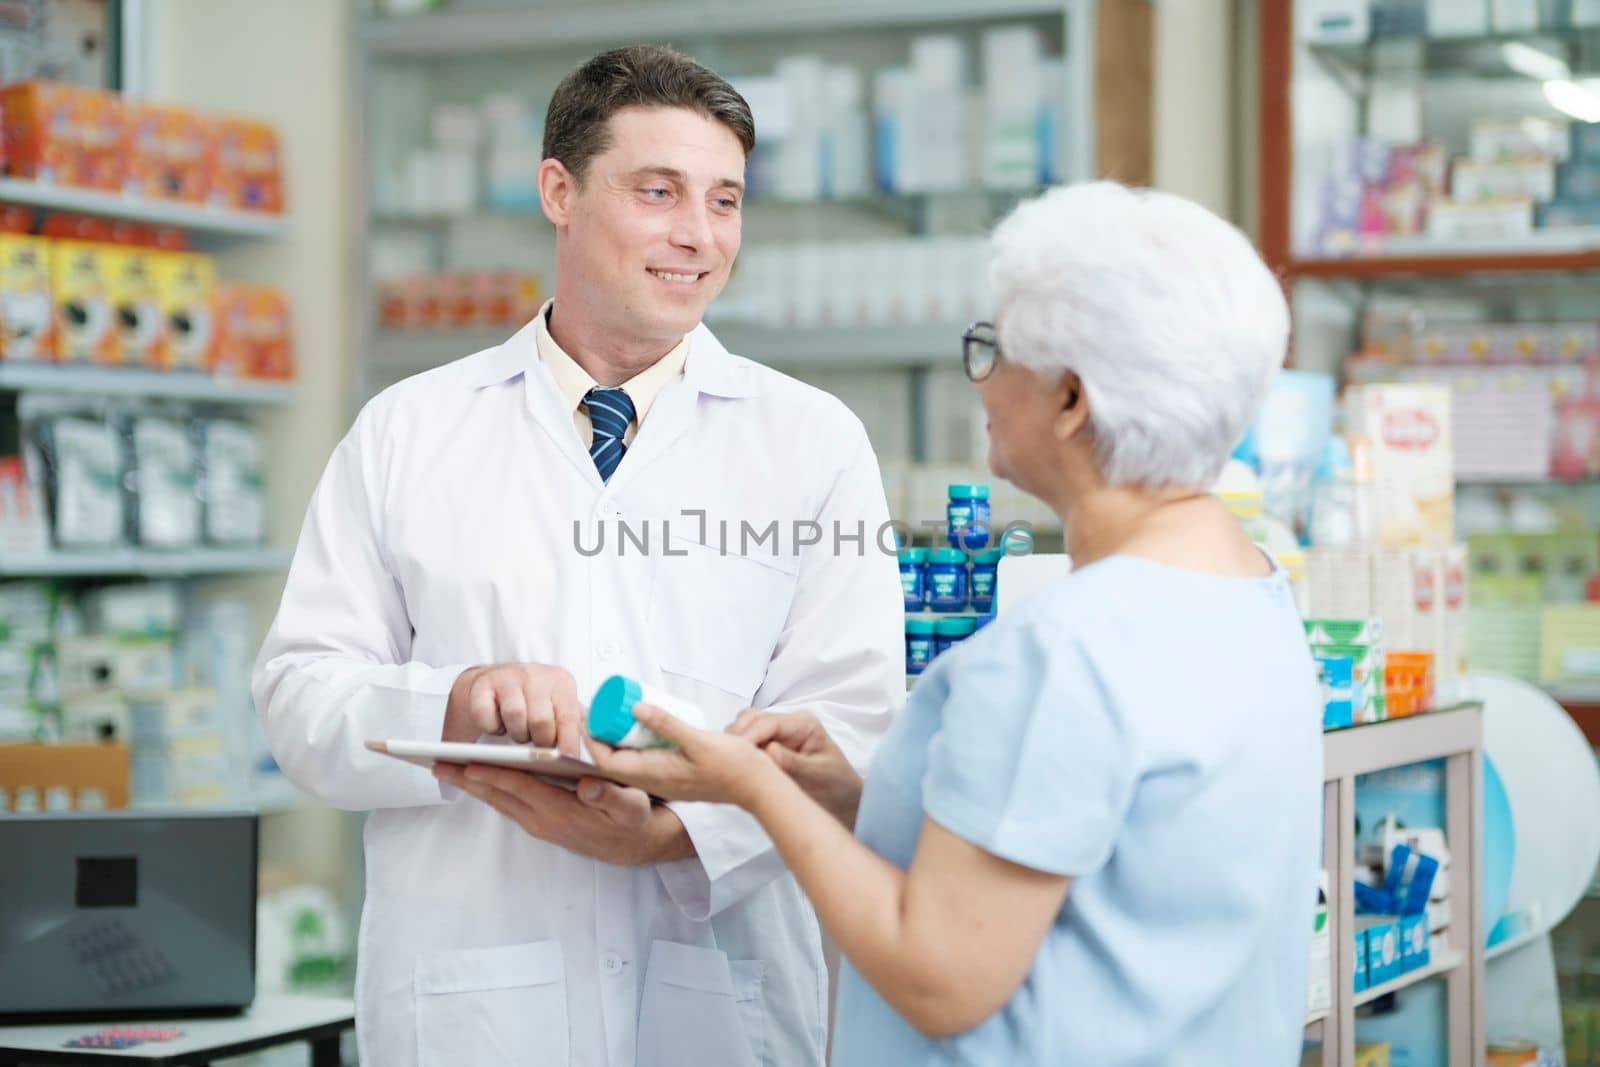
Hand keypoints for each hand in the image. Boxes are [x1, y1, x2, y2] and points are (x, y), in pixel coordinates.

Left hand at [432, 763, 694, 865]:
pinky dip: (485, 788)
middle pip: (497, 795)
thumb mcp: (632, 807)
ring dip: (469, 783)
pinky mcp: (538, 821)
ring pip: (496, 799)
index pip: (520, 788)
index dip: (493, 774)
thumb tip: (589, 784)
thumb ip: (612, 796)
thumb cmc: (633, 819)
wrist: (635, 845)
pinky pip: (504, 802)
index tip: (465, 763)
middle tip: (433, 762)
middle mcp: (542, 819)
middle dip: (465, 778)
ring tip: (442, 765)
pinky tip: (472, 775)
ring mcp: (538, 822)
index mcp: (562, 811)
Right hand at [442, 663, 582, 753]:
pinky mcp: (482, 685)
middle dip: (539, 741)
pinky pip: (487, 716)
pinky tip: (497, 724)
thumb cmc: (531, 702)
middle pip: (541, 721)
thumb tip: (593, 755)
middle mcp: (536, 675)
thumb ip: (573, 726)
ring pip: (515, 717)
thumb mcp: (556, 707)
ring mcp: (508, 677)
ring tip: (518, 733)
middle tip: (537, 744)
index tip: (569, 761)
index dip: (569, 742)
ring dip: (516, 733)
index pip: (569, 717)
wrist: (491, 683)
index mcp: (561, 682)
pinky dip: (492, 727)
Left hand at [586, 704, 778, 807]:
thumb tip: (634, 707)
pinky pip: (643, 758)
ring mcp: (662, 779)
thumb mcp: (698, 740)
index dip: (592, 739)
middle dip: (600, 735)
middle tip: (596, 707)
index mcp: (654, 774)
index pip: (607, 761)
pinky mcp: (672, 773)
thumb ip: (666, 724)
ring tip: (613, 712)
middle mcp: (653, 780)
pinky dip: (634, 741)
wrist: (756, 786)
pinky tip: (640, 724)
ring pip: (627, 759)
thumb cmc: (732, 766)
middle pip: (612, 760)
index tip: (586, 714)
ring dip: (616, 737)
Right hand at [730, 710, 863, 827]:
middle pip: (750, 719)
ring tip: (731, 766)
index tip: (734, 755)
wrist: (843, 801)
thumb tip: (769, 752)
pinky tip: (736, 769)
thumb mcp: (819, 775)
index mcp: (803, 724)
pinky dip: (738, 753)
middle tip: (728, 762)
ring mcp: (777, 734)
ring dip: (734, 745)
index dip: (748, 736)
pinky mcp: (768, 747)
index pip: (767, 722)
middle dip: (737, 738)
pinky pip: (746, 744)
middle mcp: (787, 724)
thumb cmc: (836, 787)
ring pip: (744, 728)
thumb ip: (795, 763)